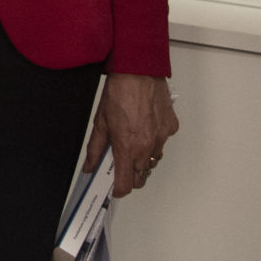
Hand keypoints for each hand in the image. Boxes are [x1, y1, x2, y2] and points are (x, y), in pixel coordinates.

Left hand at [84, 73, 178, 198]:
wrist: (138, 71)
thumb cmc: (119, 92)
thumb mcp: (101, 122)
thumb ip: (95, 149)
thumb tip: (90, 166)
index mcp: (127, 148)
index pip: (125, 184)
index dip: (118, 189)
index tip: (114, 187)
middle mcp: (146, 147)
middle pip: (141, 176)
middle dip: (131, 175)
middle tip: (122, 164)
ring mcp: (161, 138)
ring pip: (153, 161)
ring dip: (144, 158)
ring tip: (134, 141)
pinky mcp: (170, 128)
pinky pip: (162, 142)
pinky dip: (154, 140)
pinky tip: (146, 126)